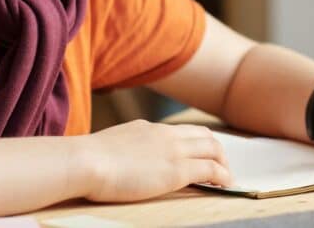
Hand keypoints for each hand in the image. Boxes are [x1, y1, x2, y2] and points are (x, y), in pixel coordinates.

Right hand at [79, 119, 231, 202]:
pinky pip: (211, 169)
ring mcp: (174, 150)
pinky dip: (222, 176)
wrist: (86, 161)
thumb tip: (125, 157)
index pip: (182, 131)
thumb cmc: (88, 160)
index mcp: (149, 129)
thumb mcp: (112, 146)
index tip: (202, 153)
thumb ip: (126, 148)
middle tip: (220, 165)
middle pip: (204, 135)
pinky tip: (225, 184)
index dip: (197, 141)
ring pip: (213, 149)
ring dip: (223, 162)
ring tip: (226, 176)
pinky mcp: (177, 170)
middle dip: (216, 150)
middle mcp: (166, 135)